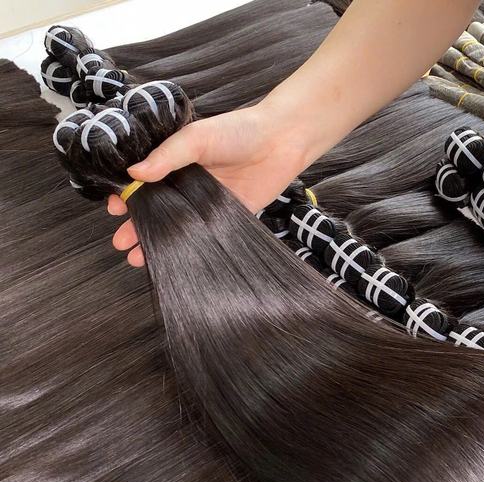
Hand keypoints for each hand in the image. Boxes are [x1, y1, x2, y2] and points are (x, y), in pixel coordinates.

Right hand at [107, 104, 312, 266]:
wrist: (281, 142)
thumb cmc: (239, 131)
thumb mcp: (197, 137)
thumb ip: (167, 156)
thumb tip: (134, 173)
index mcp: (176, 161)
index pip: (145, 181)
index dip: (128, 195)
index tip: (114, 209)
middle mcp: (188, 183)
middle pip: (158, 208)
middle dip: (138, 226)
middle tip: (120, 243)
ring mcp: (207, 202)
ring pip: (178, 225)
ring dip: (159, 241)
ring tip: (137, 258)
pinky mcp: (229, 217)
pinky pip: (206, 235)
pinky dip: (191, 248)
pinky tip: (176, 260)